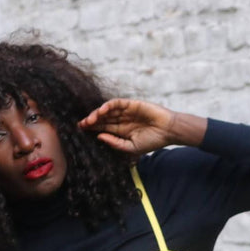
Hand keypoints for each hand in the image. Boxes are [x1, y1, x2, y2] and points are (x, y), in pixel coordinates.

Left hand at [78, 99, 205, 154]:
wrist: (168, 131)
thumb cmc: (153, 141)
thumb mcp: (132, 147)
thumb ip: (116, 143)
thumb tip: (99, 136)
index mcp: (121, 130)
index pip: (103, 128)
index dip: (92, 128)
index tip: (81, 130)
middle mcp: (121, 120)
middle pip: (102, 119)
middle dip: (91, 121)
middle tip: (81, 124)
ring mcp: (126, 111)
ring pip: (107, 110)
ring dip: (97, 114)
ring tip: (90, 120)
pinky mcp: (131, 104)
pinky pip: (116, 103)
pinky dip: (108, 106)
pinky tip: (101, 111)